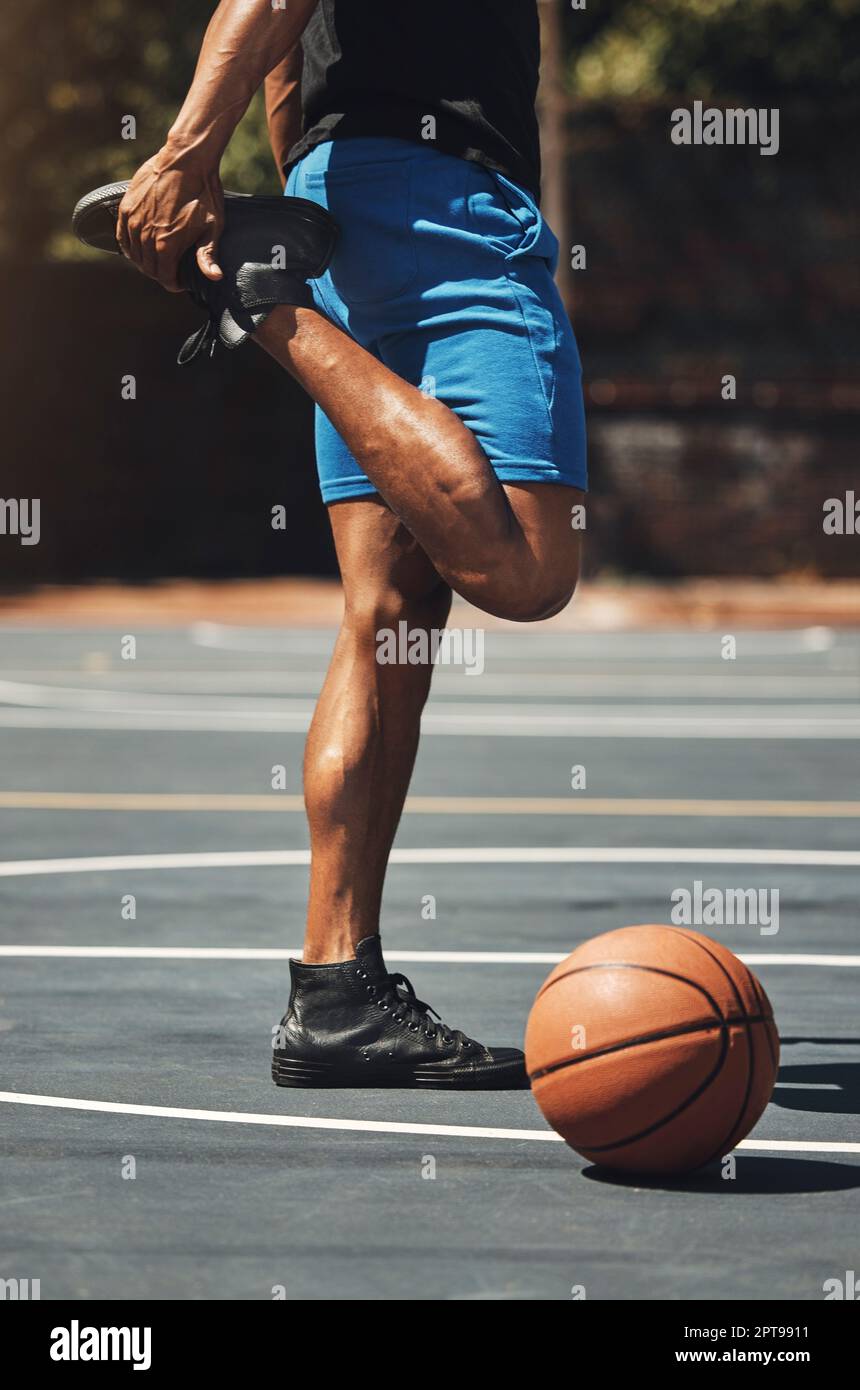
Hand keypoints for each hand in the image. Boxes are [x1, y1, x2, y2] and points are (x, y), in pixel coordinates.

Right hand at [116, 150, 224, 291]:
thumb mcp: (212, 226)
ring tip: (159, 260)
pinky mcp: (126, 207)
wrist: (186, 159)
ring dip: (146, 262)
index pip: (164, 277)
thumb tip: (214, 277)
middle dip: (161, 274)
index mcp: (166, 244)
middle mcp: (146, 235)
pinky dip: (130, 247)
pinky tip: (140, 247)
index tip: (182, 282)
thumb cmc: (203, 193)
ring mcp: (133, 221)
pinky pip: (122, 237)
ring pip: (135, 255)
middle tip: (172, 271)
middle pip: (148, 268)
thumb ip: (208, 254)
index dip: (174, 283)